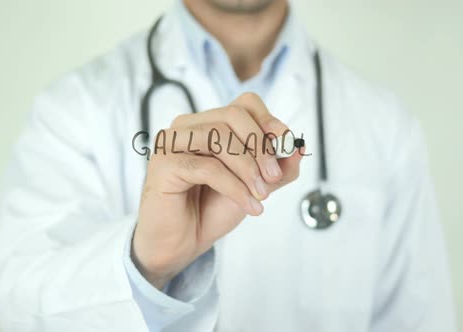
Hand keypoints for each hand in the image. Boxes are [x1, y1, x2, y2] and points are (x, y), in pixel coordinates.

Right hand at [132, 92, 302, 288]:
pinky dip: (234, 187)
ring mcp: (171, 143)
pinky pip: (207, 167)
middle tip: (274, 177)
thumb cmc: (211, 211)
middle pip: (232, 116)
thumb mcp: (254, 186)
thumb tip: (299, 146)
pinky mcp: (163, 165)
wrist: (181, 244)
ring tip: (261, 195)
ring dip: (248, 168)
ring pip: (219, 138)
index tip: (285, 145)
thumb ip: (277, 168)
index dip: (267, 121)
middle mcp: (187, 126)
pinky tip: (248, 206)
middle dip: (261, 146)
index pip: (243, 104)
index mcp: (208, 124)